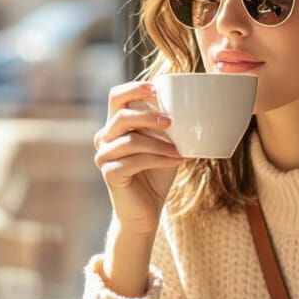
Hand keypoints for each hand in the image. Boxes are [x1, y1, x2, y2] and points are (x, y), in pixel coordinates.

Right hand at [93, 80, 183, 237]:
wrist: (146, 210)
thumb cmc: (156, 173)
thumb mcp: (165, 144)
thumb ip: (168, 125)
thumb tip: (194, 104)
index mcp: (116, 125)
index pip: (117, 97)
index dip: (134, 89)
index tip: (157, 88)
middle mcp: (105, 137)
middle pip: (122, 116)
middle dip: (148, 116)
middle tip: (171, 121)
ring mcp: (104, 156)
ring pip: (131, 141)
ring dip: (159, 144)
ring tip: (180, 150)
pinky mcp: (110, 174)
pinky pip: (135, 161)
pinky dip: (160, 160)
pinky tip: (177, 161)